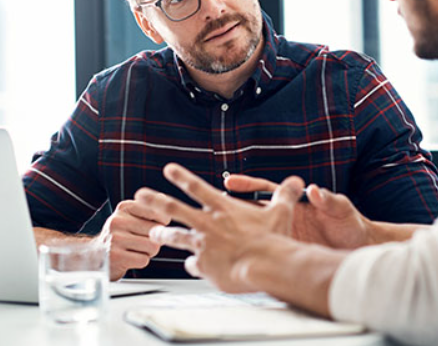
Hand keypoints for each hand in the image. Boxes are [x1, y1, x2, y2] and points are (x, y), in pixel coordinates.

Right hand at [97, 200, 170, 279]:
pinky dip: (141, 262)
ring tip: (135, 249)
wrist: (96, 255)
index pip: (158, 212)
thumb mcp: (130, 217)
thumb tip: (162, 198)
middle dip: (154, 240)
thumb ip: (148, 208)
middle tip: (141, 241)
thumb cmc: (120, 236)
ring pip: (153, 246)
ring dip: (149, 252)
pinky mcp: (115, 256)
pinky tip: (130, 258)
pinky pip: (144, 260)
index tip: (152, 227)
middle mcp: (118, 220)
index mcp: (124, 207)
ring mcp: (115, 238)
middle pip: (156, 231)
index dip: (161, 224)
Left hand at [135, 163, 304, 292]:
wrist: (266, 265)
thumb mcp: (281, 211)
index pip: (197, 187)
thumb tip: (297, 181)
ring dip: (163, 235)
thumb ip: (285, 195)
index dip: (181, 177)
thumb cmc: (273, 239)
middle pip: (174, 209)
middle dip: (155, 201)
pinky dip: (193, 266)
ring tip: (153, 234)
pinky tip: (192, 268)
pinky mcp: (204, 266)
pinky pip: (193, 265)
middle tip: (140, 195)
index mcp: (223, 208)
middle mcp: (208, 224)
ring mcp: (203, 245)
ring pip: (176, 237)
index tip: (169, 169)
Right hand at [225, 174, 373, 248]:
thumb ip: (329, 199)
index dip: (247, 186)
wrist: (360, 248)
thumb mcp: (341, 210)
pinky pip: (264, 254)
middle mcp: (285, 219)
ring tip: (211, 236)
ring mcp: (284, 236)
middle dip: (229, 209)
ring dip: (234, 234)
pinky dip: (249, 257)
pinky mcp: (287, 253)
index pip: (265, 191)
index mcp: (295, 203)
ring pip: (253, 233)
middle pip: (251, 211)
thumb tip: (315, 191)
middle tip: (209, 206)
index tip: (230, 182)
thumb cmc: (351, 225)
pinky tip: (232, 261)